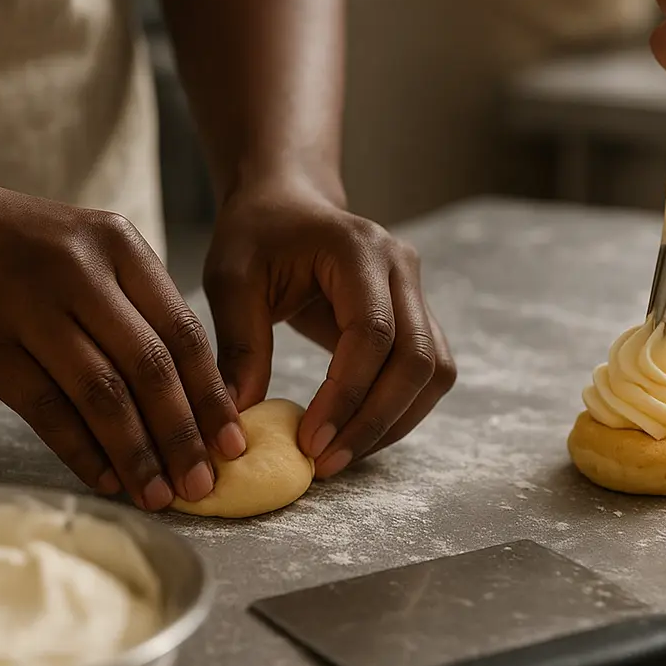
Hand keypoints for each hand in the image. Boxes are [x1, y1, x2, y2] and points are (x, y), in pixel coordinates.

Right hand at [0, 164, 245, 510]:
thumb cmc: (17, 245)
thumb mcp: (87, 248)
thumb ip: (136, 305)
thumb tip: (192, 394)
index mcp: (118, 243)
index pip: (183, 330)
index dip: (212, 394)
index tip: (233, 442)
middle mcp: (80, 269)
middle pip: (150, 367)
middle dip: (183, 434)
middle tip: (203, 484)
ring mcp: (28, 304)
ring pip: (102, 394)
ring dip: (136, 453)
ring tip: (159, 495)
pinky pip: (43, 408)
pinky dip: (80, 450)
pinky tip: (104, 480)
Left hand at [203, 181, 455, 477]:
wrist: (289, 202)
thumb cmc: (256, 235)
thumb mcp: (232, 280)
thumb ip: (240, 346)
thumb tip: (239, 422)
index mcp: (359, 249)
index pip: (371, 332)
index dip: (346, 394)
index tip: (309, 442)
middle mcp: (402, 268)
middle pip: (416, 359)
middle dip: (374, 420)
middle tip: (325, 463)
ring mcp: (418, 291)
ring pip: (433, 372)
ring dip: (394, 422)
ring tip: (340, 456)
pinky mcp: (418, 317)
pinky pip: (426, 374)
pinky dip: (398, 411)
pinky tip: (355, 433)